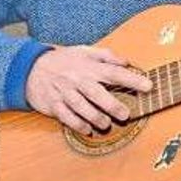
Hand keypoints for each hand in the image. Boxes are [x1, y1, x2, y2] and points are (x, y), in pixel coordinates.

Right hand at [24, 46, 151, 134]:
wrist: (31, 68)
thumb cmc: (64, 60)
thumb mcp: (84, 51)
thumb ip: (106, 55)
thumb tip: (127, 62)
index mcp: (88, 66)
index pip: (114, 72)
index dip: (132, 79)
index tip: (148, 85)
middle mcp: (78, 80)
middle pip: (96, 93)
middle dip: (112, 104)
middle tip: (125, 114)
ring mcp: (65, 93)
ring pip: (81, 107)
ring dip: (95, 117)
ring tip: (106, 124)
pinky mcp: (54, 105)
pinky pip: (66, 117)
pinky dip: (77, 124)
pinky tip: (87, 129)